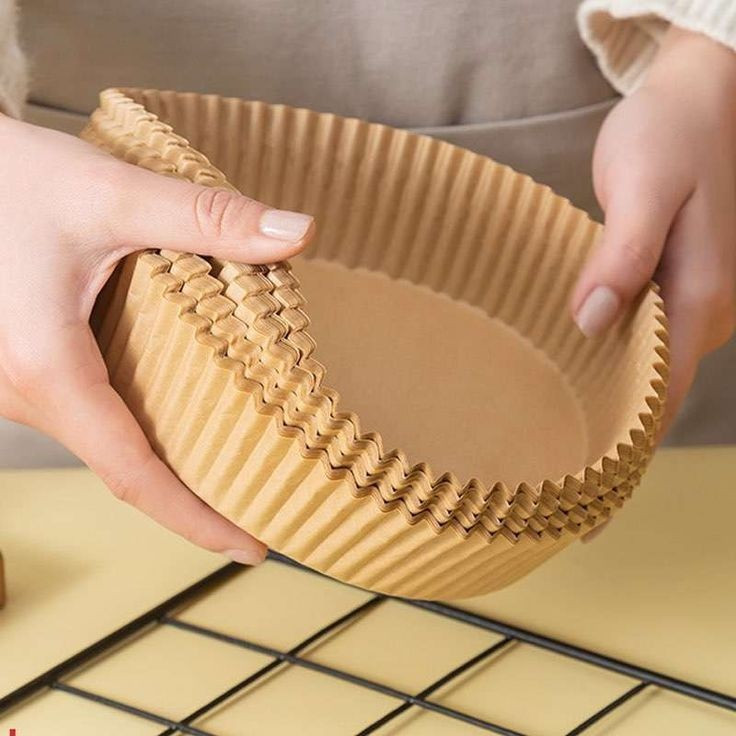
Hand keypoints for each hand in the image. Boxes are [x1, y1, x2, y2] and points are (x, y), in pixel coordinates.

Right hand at [0, 116, 313, 563]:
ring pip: (107, 442)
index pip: (132, 473)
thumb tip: (298, 234)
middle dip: (197, 496)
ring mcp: (20, 386)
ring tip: (244, 463)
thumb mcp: (109, 194)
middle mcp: (25, 392)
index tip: (252, 546)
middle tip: (270, 504)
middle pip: (125, 467)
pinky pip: (92, 416)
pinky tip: (190, 415)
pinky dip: (144, 428)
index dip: (195, 519)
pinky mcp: (28, 368)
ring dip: (172, 460)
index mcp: (47, 367)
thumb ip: (206, 217)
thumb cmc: (10, 179)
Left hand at [572, 26, 735, 436]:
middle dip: (607, 421)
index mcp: (702, 298)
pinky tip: (568, 358)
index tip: (582, 482)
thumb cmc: (668, 137)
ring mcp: (690, 299)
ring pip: (644, 362)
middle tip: (547, 455)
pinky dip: (605, 350)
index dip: (625, 438)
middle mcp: (704, 310)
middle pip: (653, 386)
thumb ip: (623, 256)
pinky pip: (639, 334)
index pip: (664, 391)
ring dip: (602, 386)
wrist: (695, 98)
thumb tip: (592, 323)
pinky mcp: (670, 284)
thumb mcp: (644, 189)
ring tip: (548, 417)